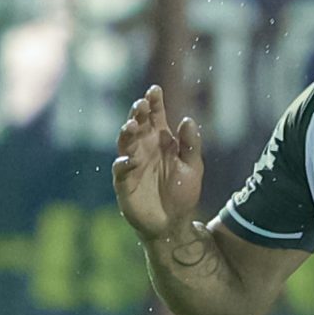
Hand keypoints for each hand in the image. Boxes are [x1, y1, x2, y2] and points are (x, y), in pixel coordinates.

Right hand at [112, 85, 204, 242]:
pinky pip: (120, 171)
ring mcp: (132, 164)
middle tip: (141, 104)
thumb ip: (190, 145)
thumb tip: (187, 119)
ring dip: (127, 133)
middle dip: (138, 113)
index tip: (155, 90)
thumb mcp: (193, 167)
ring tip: (132, 125)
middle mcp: (143, 149)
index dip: (154, 102)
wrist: (174, 224)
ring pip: (125, 143)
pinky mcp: (124, 183)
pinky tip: (130, 160)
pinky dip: (123, 164)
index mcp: (160, 141)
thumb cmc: (183, 194)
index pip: (155, 116)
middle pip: (137, 125)